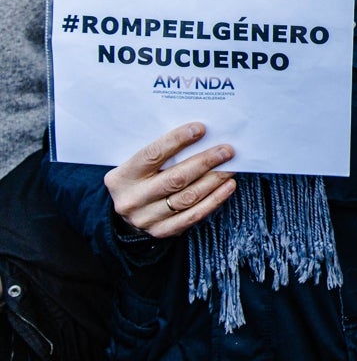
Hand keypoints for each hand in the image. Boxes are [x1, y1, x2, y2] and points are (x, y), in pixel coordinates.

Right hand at [105, 122, 236, 238]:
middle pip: (175, 178)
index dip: (177, 140)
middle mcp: (132, 199)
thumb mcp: (138, 165)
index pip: (152, 155)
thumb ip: (160, 153)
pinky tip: (228, 186)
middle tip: (226, 150)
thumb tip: (200, 134)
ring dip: (214, 180)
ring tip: (231, 167)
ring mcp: (146, 218)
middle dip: (205, 162)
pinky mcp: (162, 231)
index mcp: (122, 177)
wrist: (128, 212)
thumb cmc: (139, 179)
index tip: (201, 129)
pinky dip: (215, 199)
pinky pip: (194, 215)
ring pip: (187, 197)